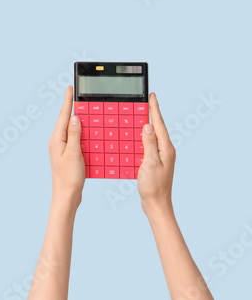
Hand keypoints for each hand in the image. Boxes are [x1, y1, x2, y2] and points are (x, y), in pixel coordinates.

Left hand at [47, 87, 84, 206]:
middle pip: (66, 121)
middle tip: (78, 96)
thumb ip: (75, 135)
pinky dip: (81, 134)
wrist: (66, 195)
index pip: (63, 115)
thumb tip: (75, 118)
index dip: (68, 101)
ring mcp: (61, 148)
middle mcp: (57, 141)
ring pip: (71, 130)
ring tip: (85, 110)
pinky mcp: (67, 155)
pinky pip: (75, 139)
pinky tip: (88, 132)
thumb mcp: (74, 153)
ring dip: (78, 121)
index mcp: (56, 139)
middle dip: (73, 108)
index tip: (70, 88)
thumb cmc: (69, 177)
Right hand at [138, 92, 174, 216]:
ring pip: (151, 135)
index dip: (155, 108)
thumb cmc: (154, 186)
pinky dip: (140, 137)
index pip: (159, 124)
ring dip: (144, 124)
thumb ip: (149, 144)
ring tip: (137, 113)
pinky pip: (147, 144)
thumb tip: (147, 126)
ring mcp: (160, 156)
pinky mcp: (153, 161)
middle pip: (156, 127)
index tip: (152, 95)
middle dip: (150, 113)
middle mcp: (165, 150)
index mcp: (166, 148)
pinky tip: (133, 135)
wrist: (156, 204)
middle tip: (143, 101)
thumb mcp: (150, 163)